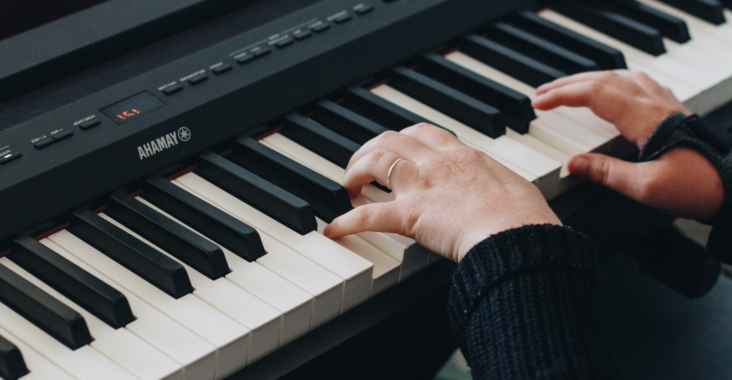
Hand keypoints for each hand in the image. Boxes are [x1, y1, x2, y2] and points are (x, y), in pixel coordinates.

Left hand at [323, 124, 560, 261]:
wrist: (520, 236)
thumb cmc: (524, 219)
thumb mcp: (513, 187)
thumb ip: (496, 184)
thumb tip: (502, 192)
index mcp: (464, 155)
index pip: (423, 132)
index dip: (402, 138)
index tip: (395, 147)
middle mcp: (438, 162)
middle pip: (391, 139)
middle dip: (369, 149)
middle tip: (361, 165)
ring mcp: (422, 185)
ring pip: (375, 161)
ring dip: (354, 171)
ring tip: (346, 186)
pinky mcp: (411, 215)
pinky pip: (369, 215)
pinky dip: (347, 221)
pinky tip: (334, 229)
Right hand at [532, 70, 722, 219]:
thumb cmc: (697, 187)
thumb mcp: (645, 188)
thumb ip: (607, 173)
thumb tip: (574, 165)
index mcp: (644, 118)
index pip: (594, 94)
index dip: (562, 96)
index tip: (539, 104)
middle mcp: (654, 104)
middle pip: (604, 79)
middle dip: (568, 85)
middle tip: (542, 94)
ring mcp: (665, 104)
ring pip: (621, 76)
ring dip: (590, 79)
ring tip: (569, 88)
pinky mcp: (672, 110)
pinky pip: (638, 82)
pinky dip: (614, 80)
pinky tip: (612, 88)